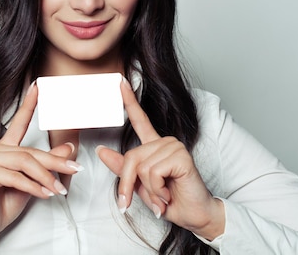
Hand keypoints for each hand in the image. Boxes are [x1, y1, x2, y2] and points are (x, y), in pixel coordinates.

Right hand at [0, 82, 81, 251]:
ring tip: (59, 190)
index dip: (29, 103)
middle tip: (75, 169)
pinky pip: (16, 177)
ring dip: (46, 178)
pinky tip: (45, 195)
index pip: (19, 122)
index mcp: (5, 147)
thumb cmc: (5, 201)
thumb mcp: (33, 181)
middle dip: (56, 162)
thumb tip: (69, 147)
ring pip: (26, 163)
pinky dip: (34, 187)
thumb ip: (48, 163)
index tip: (37, 86)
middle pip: (31, 152)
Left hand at [96, 79, 224, 240]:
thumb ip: (123, 168)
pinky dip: (157, 190)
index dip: (129, 100)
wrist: (195, 215)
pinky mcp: (181, 156)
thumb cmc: (171, 201)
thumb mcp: (141, 186)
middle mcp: (165, 142)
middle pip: (131, 157)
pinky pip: (153, 172)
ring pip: (141, 167)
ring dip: (148, 190)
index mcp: (155, 146)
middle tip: (136, 201)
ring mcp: (174, 147)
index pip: (140, 119)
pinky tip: (168, 194)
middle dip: (129, 184)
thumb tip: (101, 150)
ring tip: (162, 196)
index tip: (120, 82)